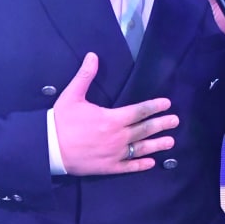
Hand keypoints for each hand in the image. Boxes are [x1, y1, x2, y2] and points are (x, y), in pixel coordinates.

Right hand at [54, 52, 178, 175]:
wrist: (49, 148)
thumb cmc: (60, 121)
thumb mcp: (72, 95)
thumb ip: (85, 76)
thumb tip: (93, 55)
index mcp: (112, 119)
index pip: (139, 111)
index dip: (154, 107)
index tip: (167, 104)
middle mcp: (118, 137)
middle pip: (144, 130)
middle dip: (161, 125)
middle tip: (175, 121)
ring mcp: (115, 154)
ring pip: (141, 149)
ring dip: (157, 145)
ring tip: (171, 142)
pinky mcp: (108, 168)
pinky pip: (129, 167)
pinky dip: (141, 165)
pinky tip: (151, 163)